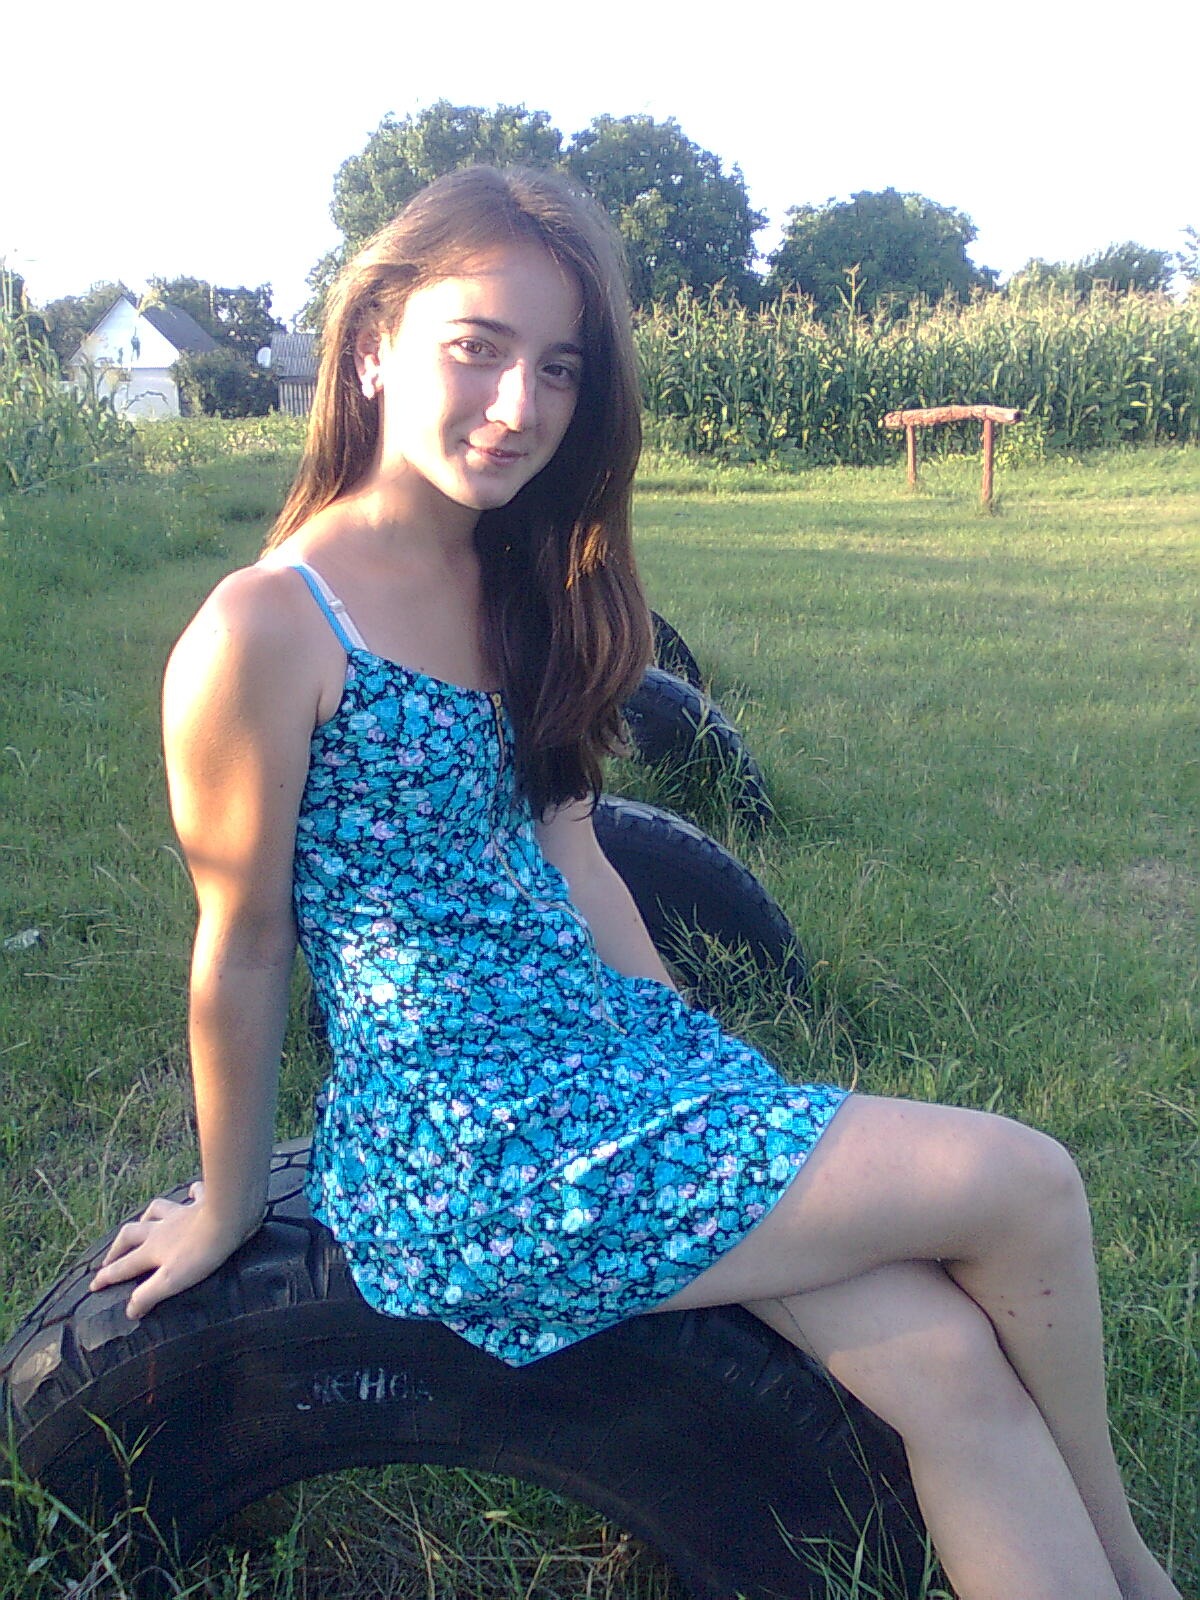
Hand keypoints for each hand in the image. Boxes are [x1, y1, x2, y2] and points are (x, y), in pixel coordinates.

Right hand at [89, 1182, 262, 1321]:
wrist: (227, 1217)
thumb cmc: (200, 1253)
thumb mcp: (171, 1281)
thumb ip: (148, 1295)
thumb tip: (129, 1311)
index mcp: (152, 1250)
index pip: (123, 1266)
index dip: (107, 1277)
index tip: (93, 1286)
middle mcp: (161, 1229)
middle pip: (130, 1235)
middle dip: (117, 1247)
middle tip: (109, 1257)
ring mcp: (181, 1213)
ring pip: (156, 1210)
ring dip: (146, 1217)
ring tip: (143, 1222)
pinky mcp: (202, 1202)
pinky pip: (194, 1193)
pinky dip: (191, 1193)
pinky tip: (192, 1192)